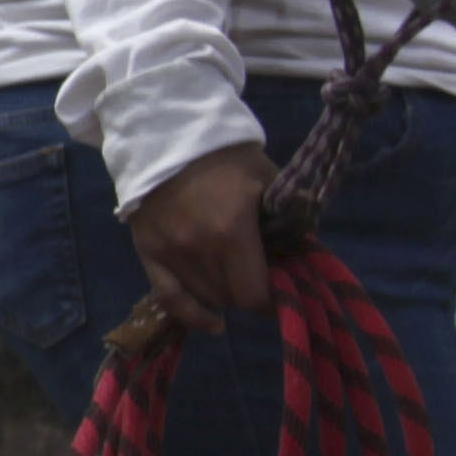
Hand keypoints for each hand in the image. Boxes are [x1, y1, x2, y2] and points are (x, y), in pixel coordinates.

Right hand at [125, 144, 276, 332]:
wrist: (168, 133)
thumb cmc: (227, 156)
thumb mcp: (269, 181)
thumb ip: (289, 220)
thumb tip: (306, 255)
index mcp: (231, 232)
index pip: (255, 294)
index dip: (273, 298)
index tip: (282, 289)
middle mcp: (197, 250)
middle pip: (232, 299)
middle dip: (250, 290)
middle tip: (258, 272)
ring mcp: (170, 253)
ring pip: (207, 299)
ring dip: (225, 294)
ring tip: (234, 275)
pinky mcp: (149, 253)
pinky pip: (170, 299)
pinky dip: (193, 315)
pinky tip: (213, 322)